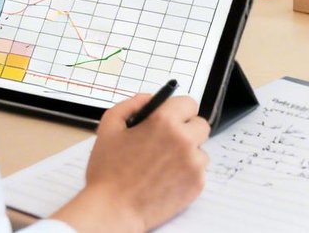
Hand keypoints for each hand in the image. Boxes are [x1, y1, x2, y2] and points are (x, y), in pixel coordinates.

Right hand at [53, 92, 209, 231]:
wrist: (113, 210)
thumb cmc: (108, 172)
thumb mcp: (109, 127)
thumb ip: (131, 104)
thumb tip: (150, 98)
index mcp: (164, 121)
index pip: (189, 103)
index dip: (178, 111)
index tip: (172, 119)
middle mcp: (184, 139)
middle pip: (200, 125)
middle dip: (186, 131)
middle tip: (167, 143)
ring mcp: (193, 162)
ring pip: (200, 149)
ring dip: (187, 153)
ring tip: (163, 165)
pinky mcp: (197, 183)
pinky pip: (199, 170)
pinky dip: (186, 173)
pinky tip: (166, 179)